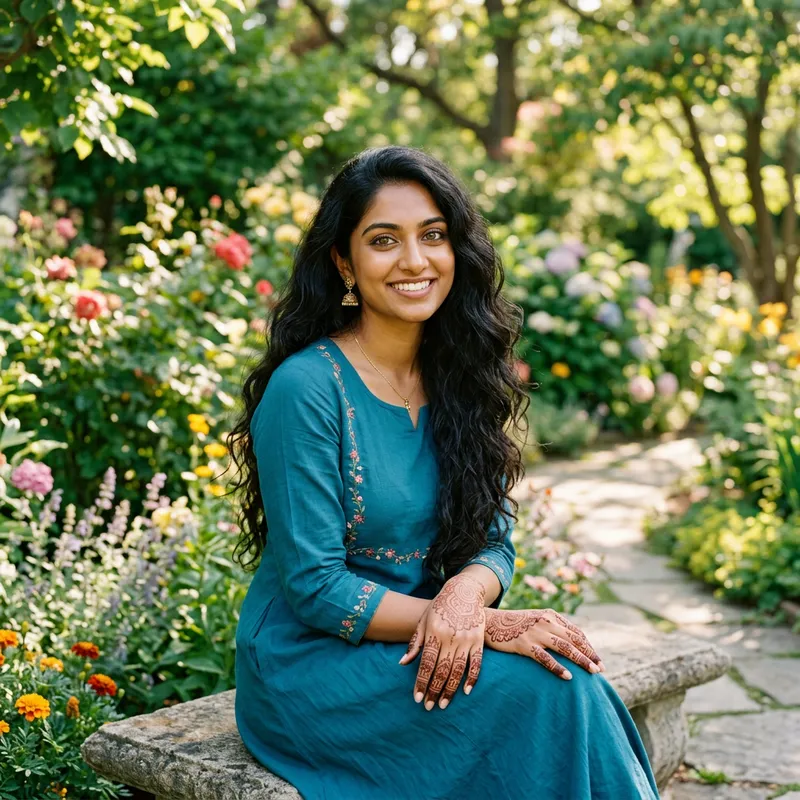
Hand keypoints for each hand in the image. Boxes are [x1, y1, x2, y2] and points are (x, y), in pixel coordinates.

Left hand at [398, 573, 486, 710]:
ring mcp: (466, 639)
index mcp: (434, 632)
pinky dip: (472, 679)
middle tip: (428, 707)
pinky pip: (476, 663)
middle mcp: (450, 637)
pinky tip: (466, 692)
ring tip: (443, 704)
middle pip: (441, 670)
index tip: (417, 698)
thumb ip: (415, 643)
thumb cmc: (439, 607)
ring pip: (457, 670)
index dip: (421, 682)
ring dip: (450, 690)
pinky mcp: (478, 640)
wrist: (464, 591)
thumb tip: (402, 663)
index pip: (426, 663)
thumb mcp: (424, 621)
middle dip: (434, 690)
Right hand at [483, 608, 605, 680]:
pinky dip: (558, 667)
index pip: (576, 633)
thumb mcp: (536, 620)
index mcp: (551, 616)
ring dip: (581, 660)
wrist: (490, 622)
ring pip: (564, 647)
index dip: (589, 647)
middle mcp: (546, 622)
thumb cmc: (515, 624)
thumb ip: (553, 627)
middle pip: (574, 640)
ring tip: (593, 672)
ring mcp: (535, 632)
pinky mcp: (524, 644)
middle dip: (590, 655)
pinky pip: (545, 657)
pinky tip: (568, 677)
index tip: (598, 661)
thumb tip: (572, 644)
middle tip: (601, 670)